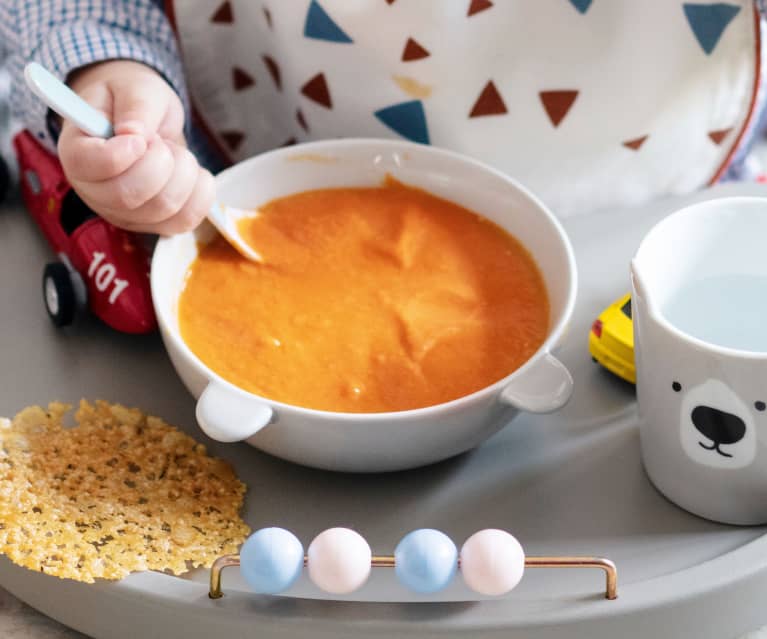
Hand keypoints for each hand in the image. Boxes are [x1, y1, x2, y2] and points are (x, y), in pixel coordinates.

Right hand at [57, 60, 214, 234]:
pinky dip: (200, 193)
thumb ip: (136, 104)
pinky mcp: (155, 224)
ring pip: (163, 208)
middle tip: (160, 141)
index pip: (87, 166)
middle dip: (160, 162)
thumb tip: (134, 133)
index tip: (139, 136)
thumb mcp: (135, 86)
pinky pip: (186, 221)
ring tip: (173, 152)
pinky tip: (193, 173)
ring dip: (183, 173)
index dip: (121, 152)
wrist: (148, 121)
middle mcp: (94, 191)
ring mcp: (125, 214)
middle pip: (128, 196)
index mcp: (76, 152)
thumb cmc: (132, 101)